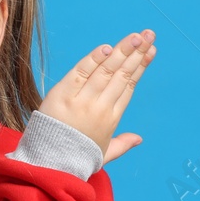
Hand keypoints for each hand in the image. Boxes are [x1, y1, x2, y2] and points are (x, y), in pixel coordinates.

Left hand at [37, 29, 156, 164]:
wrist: (49, 166)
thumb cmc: (74, 159)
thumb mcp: (103, 154)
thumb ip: (122, 144)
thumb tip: (139, 138)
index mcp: (112, 118)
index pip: (129, 85)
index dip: (141, 66)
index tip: (151, 50)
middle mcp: (100, 107)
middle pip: (122, 74)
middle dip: (137, 52)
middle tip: (149, 34)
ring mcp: (82, 101)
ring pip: (106, 71)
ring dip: (122, 51)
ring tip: (135, 36)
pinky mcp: (63, 95)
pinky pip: (80, 73)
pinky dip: (93, 59)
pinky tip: (107, 47)